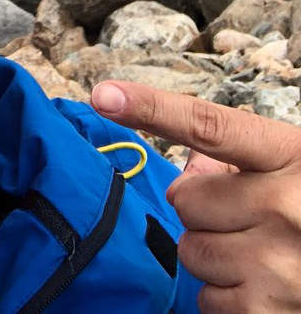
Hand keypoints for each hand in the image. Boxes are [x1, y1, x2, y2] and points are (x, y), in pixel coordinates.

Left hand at [92, 81, 300, 311]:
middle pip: (186, 199)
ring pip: (190, 251)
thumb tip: (189, 162)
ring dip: (213, 255)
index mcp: (291, 156)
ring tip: (259, 255)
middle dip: (204, 210)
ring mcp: (279, 263)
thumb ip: (245, 158)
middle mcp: (285, 206)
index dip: (150, 107)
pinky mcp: (271, 312)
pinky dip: (226, 299)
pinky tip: (263, 289)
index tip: (103, 94)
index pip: (207, 124)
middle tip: (243, 218)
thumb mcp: (300, 166)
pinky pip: (208, 300)